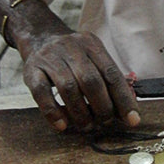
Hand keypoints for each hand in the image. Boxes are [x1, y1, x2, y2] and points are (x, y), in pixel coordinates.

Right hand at [22, 30, 139, 132]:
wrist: (40, 37)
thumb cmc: (73, 56)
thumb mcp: (92, 56)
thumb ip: (107, 78)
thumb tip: (126, 109)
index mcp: (92, 44)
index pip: (111, 72)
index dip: (123, 98)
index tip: (132, 119)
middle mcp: (72, 48)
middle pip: (91, 80)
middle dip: (102, 106)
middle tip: (106, 122)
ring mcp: (50, 57)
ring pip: (68, 87)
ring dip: (80, 112)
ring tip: (87, 126)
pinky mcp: (32, 70)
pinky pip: (41, 93)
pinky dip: (53, 112)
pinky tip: (62, 125)